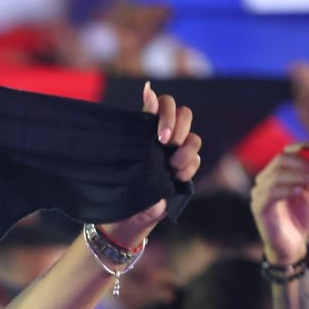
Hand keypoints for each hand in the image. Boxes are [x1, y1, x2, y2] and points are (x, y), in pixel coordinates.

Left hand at [100, 83, 201, 249]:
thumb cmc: (114, 185)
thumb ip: (136, 123)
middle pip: (186, 114)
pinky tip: (176, 178)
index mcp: (144, 130)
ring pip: (194, 139)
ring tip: (172, 167)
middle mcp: (163, 139)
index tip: (160, 132)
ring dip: (186, 150)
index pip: (162, 104)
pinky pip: (195, 160)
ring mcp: (174, 154)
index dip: (166, 109)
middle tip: (166, 144)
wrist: (120, 222)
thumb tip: (147, 87)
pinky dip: (189, 167)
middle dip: (180, 127)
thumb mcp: (118, 157)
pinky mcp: (182, 171)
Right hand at [251, 147, 308, 265]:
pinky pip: (269, 193)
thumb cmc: (302, 218)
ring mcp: (259, 195)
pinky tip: (298, 192)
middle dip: (301, 163)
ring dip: (297, 175)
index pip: (284, 153)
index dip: (299, 148)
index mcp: (277, 175)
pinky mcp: (258, 209)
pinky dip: (285, 189)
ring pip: (275, 175)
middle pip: (279, 160)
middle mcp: (265, 182)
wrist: (293, 244)